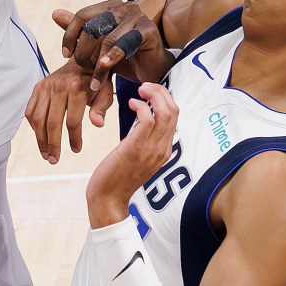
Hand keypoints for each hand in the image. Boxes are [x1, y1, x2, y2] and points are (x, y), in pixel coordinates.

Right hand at [24, 60, 105, 162]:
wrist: (82, 61)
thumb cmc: (96, 82)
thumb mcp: (105, 93)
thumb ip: (101, 109)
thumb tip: (98, 124)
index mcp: (77, 88)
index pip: (73, 121)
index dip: (74, 139)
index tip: (77, 150)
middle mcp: (58, 87)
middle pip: (52, 122)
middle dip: (53, 144)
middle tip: (54, 160)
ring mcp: (45, 87)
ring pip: (38, 119)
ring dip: (40, 140)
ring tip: (46, 154)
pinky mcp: (37, 87)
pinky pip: (30, 111)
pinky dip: (33, 127)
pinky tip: (40, 137)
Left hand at [55, 0, 159, 77]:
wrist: (153, 69)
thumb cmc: (125, 57)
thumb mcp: (97, 46)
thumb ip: (78, 31)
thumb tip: (54, 13)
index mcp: (109, 6)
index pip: (82, 15)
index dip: (70, 35)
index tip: (65, 54)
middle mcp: (123, 7)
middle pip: (93, 27)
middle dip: (84, 52)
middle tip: (84, 70)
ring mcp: (137, 16)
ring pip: (107, 38)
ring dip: (98, 62)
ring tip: (94, 80)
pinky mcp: (148, 30)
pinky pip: (125, 43)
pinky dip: (112, 57)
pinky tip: (106, 67)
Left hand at [85, 80, 178, 226]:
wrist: (109, 199)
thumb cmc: (118, 176)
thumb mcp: (137, 156)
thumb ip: (143, 140)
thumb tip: (142, 119)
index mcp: (164, 150)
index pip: (176, 117)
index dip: (165, 98)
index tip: (150, 91)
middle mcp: (163, 148)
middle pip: (174, 111)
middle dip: (162, 92)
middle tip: (145, 86)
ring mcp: (152, 149)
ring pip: (166, 113)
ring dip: (154, 95)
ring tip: (140, 91)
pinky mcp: (137, 148)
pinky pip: (148, 120)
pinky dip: (141, 106)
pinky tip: (130, 104)